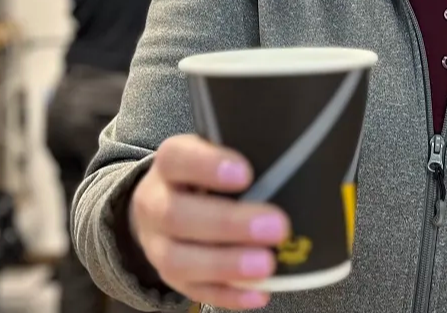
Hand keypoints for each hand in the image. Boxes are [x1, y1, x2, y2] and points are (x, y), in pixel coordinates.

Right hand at [128, 134, 290, 309]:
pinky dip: (228, 294)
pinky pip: (195, 292)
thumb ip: (244, 153)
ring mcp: (157, 246)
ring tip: (267, 264)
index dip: (207, 166)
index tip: (246, 173)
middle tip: (276, 226)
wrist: (163, 205)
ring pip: (177, 261)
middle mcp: (154, 205)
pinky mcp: (170, 278)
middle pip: (176, 215)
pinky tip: (260, 292)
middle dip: (228, 223)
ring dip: (225, 265)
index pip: (175, 159)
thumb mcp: (215, 153)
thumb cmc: (206, 175)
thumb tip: (292, 161)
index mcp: (167, 165)